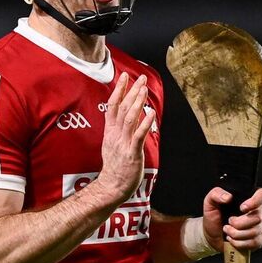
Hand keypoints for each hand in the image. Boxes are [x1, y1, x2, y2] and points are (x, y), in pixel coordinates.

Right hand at [96, 73, 156, 203]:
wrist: (112, 187)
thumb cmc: (115, 167)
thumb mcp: (112, 143)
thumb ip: (117, 129)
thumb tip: (124, 115)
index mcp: (110, 131)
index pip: (113, 105)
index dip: (119, 90)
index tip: (124, 76)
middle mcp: (116, 135)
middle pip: (123, 108)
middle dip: (132, 91)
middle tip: (141, 78)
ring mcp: (123, 143)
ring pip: (129, 119)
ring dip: (137, 103)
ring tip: (144, 89)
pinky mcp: (132, 153)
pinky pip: (138, 136)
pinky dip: (145, 123)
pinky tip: (151, 113)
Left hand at [202, 186, 261, 251]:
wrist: (213, 234)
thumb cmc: (214, 216)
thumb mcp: (210, 202)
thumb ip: (216, 194)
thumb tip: (228, 197)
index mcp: (251, 197)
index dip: (255, 202)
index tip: (242, 208)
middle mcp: (260, 210)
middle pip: (258, 217)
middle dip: (239, 224)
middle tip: (229, 222)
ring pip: (255, 232)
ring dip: (237, 234)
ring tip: (228, 231)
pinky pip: (255, 243)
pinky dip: (240, 243)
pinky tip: (233, 239)